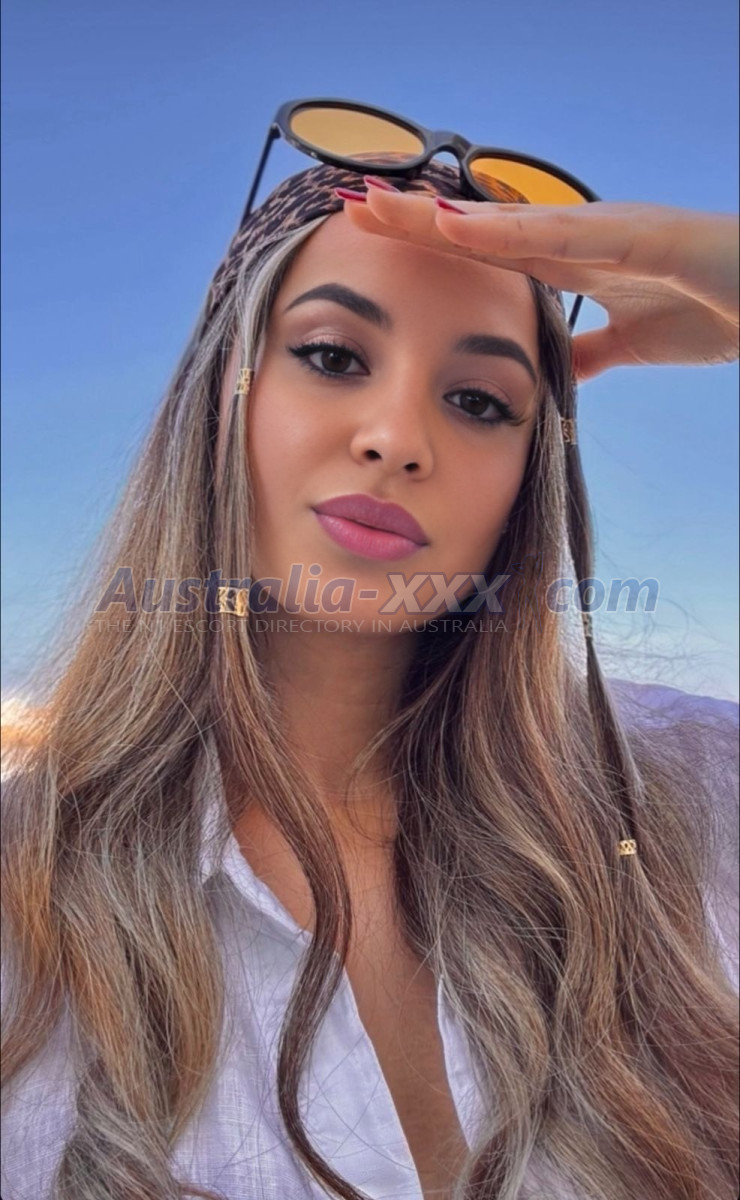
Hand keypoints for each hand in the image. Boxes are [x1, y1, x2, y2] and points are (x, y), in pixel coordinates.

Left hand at [341, 185, 739, 383]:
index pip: (486, 252)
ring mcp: (604, 232)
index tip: (374, 242)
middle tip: (348, 206)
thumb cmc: (713, 310)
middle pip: (480, 228)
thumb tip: (550, 366)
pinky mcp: (636, 237)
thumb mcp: (633, 341)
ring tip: (376, 205)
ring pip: (505, 221)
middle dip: (414, 218)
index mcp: (575, 263)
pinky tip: (452, 224)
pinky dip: (503, 230)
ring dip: (437, 216)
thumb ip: (590, 348)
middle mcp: (578, 239)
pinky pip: (559, 235)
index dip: (431, 245)